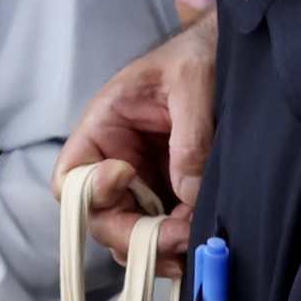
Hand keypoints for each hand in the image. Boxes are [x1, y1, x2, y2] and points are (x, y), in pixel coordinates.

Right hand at [56, 14, 216, 276]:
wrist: (228, 51)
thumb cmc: (197, 55)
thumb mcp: (193, 82)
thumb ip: (189, 138)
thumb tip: (188, 194)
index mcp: (104, 127)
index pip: (72, 177)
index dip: (90, 191)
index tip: (127, 178)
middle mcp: (115, 162)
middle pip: (100, 218)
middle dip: (134, 235)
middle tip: (176, 237)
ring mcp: (144, 184)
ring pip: (131, 234)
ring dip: (155, 249)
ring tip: (190, 246)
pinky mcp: (172, 196)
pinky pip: (162, 233)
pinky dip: (176, 248)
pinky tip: (197, 248)